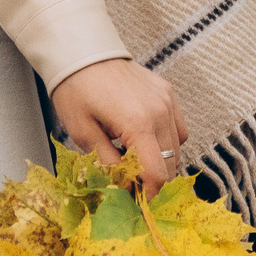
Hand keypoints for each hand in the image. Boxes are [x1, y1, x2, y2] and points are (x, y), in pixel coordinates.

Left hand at [51, 59, 187, 191]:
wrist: (84, 51)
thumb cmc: (76, 90)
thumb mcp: (83, 134)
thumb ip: (108, 164)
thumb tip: (124, 189)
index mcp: (138, 123)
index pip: (156, 174)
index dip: (147, 195)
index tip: (133, 204)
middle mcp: (159, 112)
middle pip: (170, 164)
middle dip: (152, 182)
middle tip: (130, 187)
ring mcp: (167, 101)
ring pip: (177, 148)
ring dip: (159, 162)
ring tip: (133, 163)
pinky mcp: (168, 93)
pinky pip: (178, 128)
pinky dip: (167, 142)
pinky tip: (145, 141)